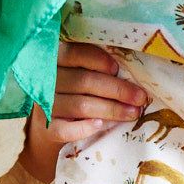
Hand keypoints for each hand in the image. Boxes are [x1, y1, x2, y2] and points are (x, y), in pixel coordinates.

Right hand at [20, 42, 145, 180]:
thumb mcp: (77, 72)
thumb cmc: (72, 90)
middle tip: (139, 97)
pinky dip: (83, 128)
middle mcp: (45, 81)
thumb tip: (130, 69)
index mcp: (53, 59)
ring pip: (80, 105)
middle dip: (117, 89)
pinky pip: (64, 130)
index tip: (117, 69)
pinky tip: (100, 125)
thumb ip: (94, 67)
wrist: (50, 122)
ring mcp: (44, 106)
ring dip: (111, 109)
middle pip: (83, 82)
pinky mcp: (46, 128)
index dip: (97, 60)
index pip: (74, 53)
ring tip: (133, 113)